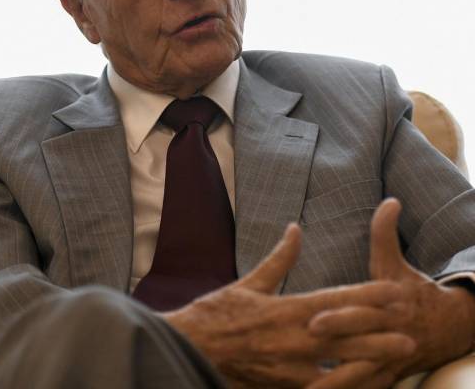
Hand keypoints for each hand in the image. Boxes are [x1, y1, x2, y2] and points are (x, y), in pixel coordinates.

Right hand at [162, 224, 414, 387]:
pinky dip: (343, 383)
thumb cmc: (217, 313)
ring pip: (340, 365)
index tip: (392, 291)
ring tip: (396, 357)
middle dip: (380, 331)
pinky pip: (321, 387)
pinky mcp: (285, 386)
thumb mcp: (249, 282)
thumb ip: (279, 258)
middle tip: (409, 329)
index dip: (367, 295)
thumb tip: (296, 229)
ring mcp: (292, 367)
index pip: (336, 300)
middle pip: (347, 335)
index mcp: (287, 308)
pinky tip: (360, 381)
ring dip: (370, 359)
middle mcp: (295, 338)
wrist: (193, 348)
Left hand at [309, 198, 474, 380]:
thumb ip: (386, 233)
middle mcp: (388, 334)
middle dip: (332, 350)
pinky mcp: (387, 377)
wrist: (451, 327)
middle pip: (358, 344)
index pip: (360, 311)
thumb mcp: (396, 262)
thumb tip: (390, 200)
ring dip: (335, 384)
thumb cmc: (412, 290)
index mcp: (387, 305)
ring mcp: (389, 359)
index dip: (339, 316)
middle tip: (305, 349)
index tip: (314, 319)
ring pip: (362, 376)